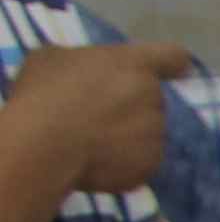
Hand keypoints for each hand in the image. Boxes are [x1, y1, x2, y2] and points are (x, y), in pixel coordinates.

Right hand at [6, 36, 191, 197]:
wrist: (44, 144)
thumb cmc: (44, 93)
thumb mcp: (53, 60)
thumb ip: (81, 63)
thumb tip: (82, 74)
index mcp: (135, 64)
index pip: (173, 56)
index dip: (170, 64)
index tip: (171, 72)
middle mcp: (154, 97)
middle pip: (150, 100)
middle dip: (129, 106)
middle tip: (95, 115)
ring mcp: (156, 134)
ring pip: (147, 132)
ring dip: (128, 135)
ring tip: (91, 141)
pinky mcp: (150, 165)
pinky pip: (140, 161)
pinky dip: (123, 162)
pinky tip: (96, 161)